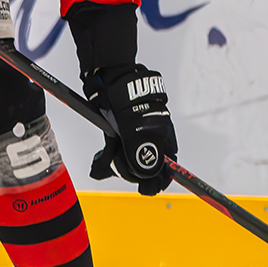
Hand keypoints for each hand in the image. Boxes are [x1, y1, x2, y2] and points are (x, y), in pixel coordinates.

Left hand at [84, 64, 176, 195]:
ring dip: (118, 162)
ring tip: (106, 160)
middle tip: (118, 166)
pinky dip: (110, 155)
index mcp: (163, 134)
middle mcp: (152, 134)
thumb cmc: (125, 99)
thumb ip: (141, 154)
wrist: (109, 76)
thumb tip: (147, 176)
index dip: (157, 179)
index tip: (147, 189)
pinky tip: (101, 161)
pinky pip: (119, 148)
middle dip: (131, 169)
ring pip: (130, 157)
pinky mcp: (122, 128)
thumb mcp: (134, 129)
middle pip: (146, 163)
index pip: (166, 164)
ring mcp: (136, 131)